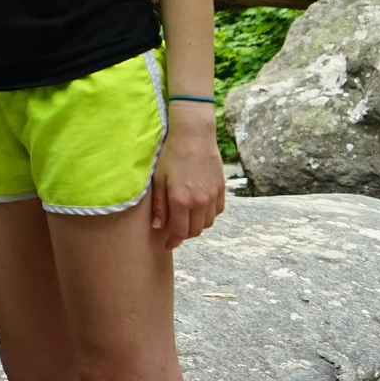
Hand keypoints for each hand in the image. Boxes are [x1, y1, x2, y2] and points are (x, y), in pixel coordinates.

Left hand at [150, 104, 226, 247]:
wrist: (193, 135)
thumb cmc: (171, 154)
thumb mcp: (158, 179)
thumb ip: (159, 205)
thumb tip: (158, 226)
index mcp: (181, 201)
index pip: (180, 232)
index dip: (173, 241)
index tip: (167, 245)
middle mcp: (200, 202)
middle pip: (195, 231)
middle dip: (184, 235)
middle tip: (174, 231)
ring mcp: (213, 196)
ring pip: (207, 223)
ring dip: (196, 225)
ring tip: (186, 219)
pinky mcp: (221, 189)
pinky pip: (217, 211)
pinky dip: (208, 215)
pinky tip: (199, 208)